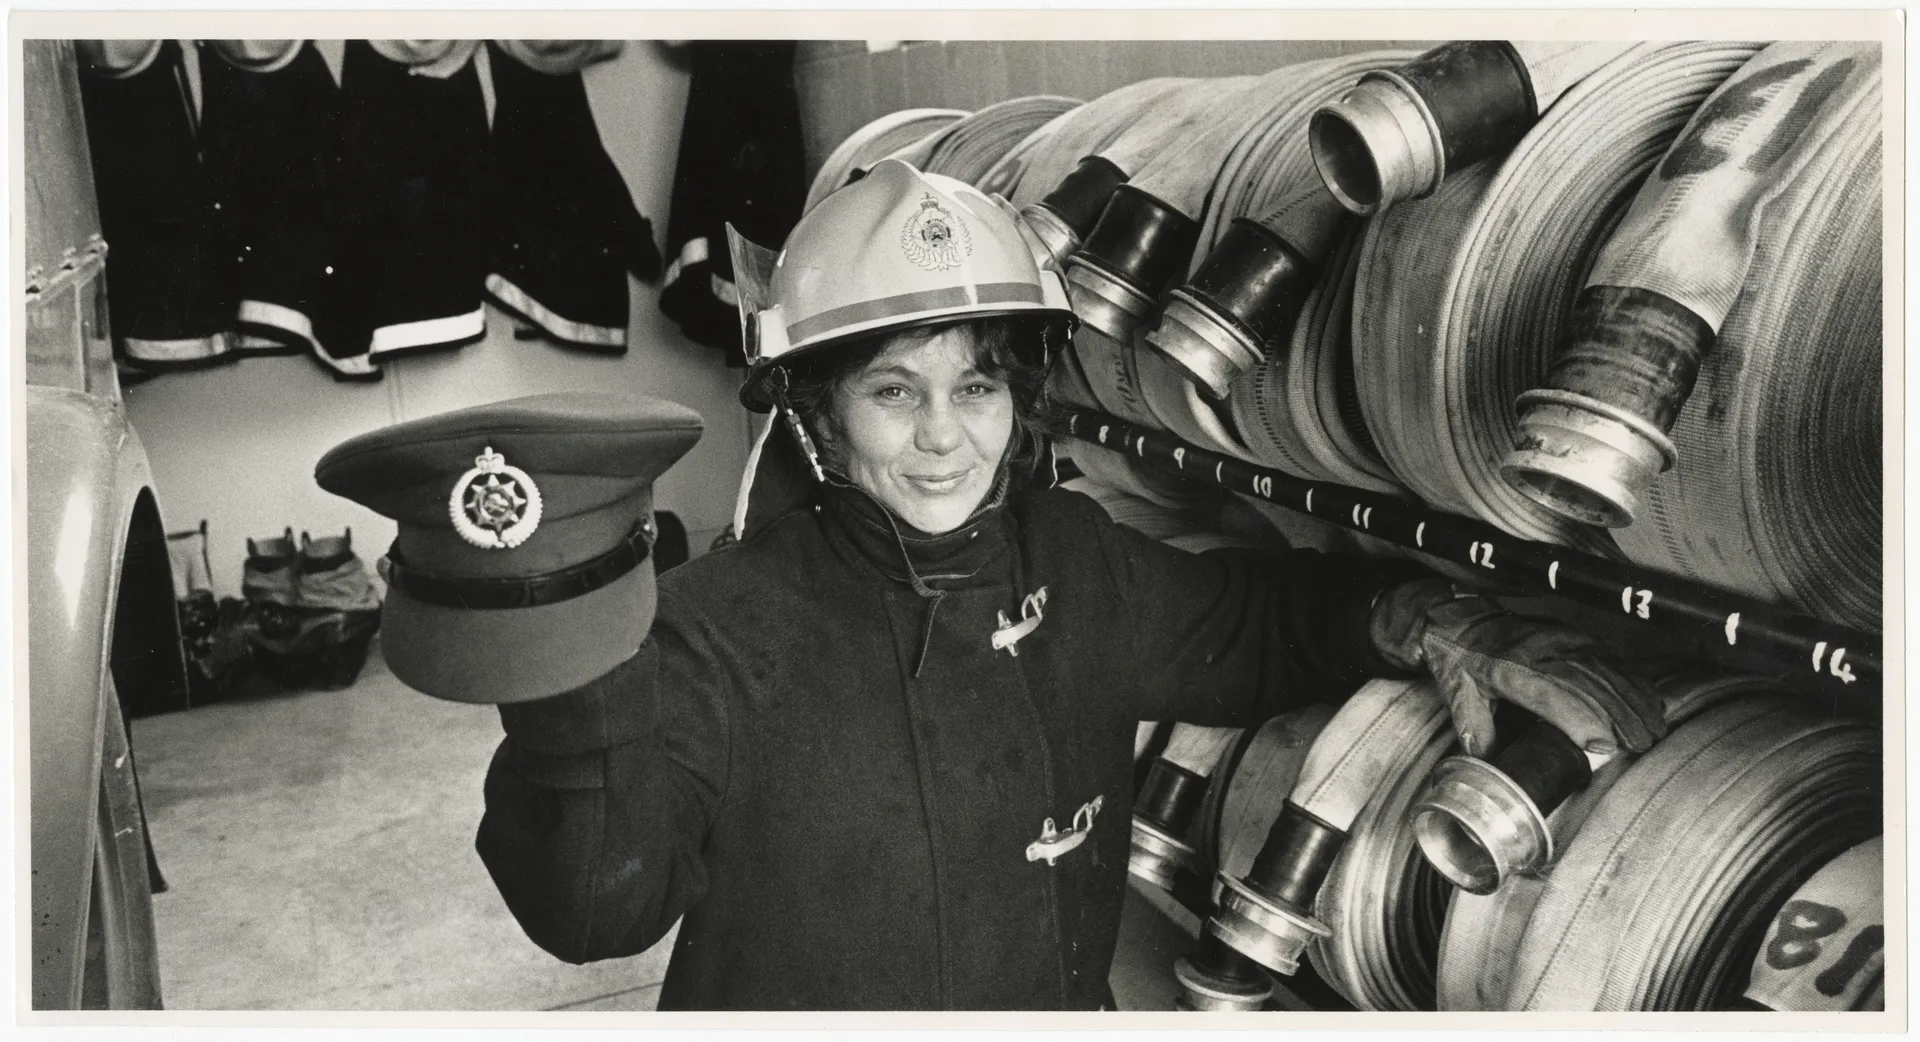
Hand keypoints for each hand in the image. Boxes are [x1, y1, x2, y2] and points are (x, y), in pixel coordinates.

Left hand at [1370, 580, 1665, 756]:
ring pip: (1604, 670)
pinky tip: (1650, 699)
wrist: (1462, 619)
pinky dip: (1631, 679)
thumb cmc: (1460, 660)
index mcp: (1508, 666)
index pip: (1551, 694)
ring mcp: (1560, 640)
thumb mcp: (1458, 694)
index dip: (1579, 719)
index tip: (1604, 745)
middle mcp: (1541, 650)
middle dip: (1619, 716)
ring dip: (1632, 700)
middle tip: (1643, 744)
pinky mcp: (1572, 636)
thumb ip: (1475, 728)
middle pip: (1588, 684)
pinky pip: (1607, 658)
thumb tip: (1487, 760)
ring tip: (1653, 728)